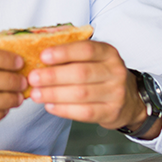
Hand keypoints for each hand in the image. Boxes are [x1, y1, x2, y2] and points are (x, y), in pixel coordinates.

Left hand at [27, 40, 161, 139]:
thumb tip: (39, 59)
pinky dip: (64, 110)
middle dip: (53, 76)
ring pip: (81, 93)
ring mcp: (116, 93)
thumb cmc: (102, 75)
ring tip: (36, 94)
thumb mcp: (94, 60)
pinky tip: (50, 106)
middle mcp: (115, 71)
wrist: (128, 100)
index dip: (63, 53)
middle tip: (33, 78)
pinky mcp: (111, 112)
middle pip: (81, 73)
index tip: (43, 56)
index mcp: (108, 53)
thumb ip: (72, 57)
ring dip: (54, 94)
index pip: (86, 49)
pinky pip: (85, 112)